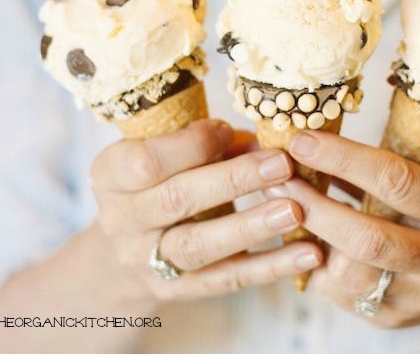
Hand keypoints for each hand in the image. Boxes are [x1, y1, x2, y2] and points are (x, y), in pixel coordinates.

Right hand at [90, 120, 322, 303]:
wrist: (125, 249)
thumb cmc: (158, 183)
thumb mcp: (165, 156)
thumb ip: (209, 144)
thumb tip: (268, 140)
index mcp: (112, 175)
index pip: (146, 161)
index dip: (192, 145)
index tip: (230, 131)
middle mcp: (122, 220)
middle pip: (177, 200)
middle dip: (234, 180)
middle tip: (282, 165)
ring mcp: (147, 260)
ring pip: (199, 246)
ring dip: (251, 226)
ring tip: (295, 211)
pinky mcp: (179, 290)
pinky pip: (227, 279)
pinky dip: (270, 267)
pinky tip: (308, 254)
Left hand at [265, 130, 419, 330]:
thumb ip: (381, 172)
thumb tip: (312, 142)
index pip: (396, 180)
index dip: (342, 158)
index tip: (301, 141)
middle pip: (368, 237)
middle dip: (314, 207)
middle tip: (277, 183)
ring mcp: (418, 297)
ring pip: (348, 273)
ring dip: (308, 238)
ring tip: (283, 210)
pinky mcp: (393, 319)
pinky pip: (339, 293)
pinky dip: (314, 264)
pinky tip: (304, 241)